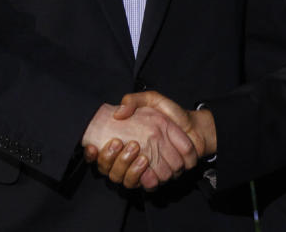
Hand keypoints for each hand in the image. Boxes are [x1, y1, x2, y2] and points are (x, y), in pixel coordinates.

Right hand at [81, 103, 196, 189]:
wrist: (193, 127)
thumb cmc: (170, 114)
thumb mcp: (151, 100)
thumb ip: (133, 101)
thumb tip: (117, 113)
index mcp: (122, 144)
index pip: (98, 154)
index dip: (92, 154)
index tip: (92, 146)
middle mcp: (128, 160)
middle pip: (109, 170)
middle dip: (112, 160)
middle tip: (124, 145)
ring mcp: (141, 171)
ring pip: (125, 180)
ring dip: (129, 170)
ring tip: (141, 157)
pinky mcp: (157, 177)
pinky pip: (146, 185)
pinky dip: (146, 179)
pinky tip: (149, 170)